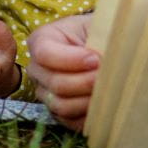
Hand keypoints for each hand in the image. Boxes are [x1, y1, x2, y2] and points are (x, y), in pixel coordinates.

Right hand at [24, 13, 100, 128]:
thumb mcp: (97, 25)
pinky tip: (105, 105)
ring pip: (61, 106)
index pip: (45, 54)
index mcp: (41, 40)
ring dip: (89, 101)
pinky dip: (88, 116)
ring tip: (110, 91)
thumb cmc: (98, 31)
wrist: (101, 45)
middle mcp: (37, 69)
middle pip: (55, 83)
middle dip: (86, 82)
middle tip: (108, 77)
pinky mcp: (57, 111)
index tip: (96, 59)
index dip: (71, 60)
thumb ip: (100, 34)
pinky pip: (69, 121)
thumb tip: (109, 56)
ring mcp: (45, 92)